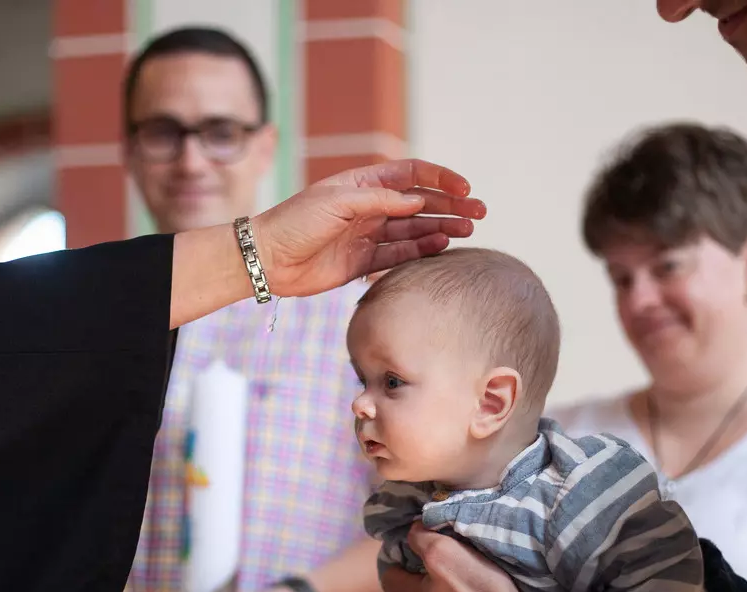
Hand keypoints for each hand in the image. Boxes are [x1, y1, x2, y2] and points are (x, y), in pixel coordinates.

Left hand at [252, 159, 485, 297]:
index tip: (464, 188)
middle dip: (450, 205)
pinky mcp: (364, 261)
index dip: (439, 178)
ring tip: (468, 230)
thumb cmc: (295, 222)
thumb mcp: (337, 202)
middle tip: (479, 213)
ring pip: (415, 228)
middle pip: (419, 203)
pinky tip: (442, 245)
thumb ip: (379, 201)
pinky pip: (400, 253)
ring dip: (442, 227)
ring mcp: (368, 234)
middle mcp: (370, 207)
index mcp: (363, 183)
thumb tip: (417, 201)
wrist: (267, 259)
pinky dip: (421, 249)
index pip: (411, 174)